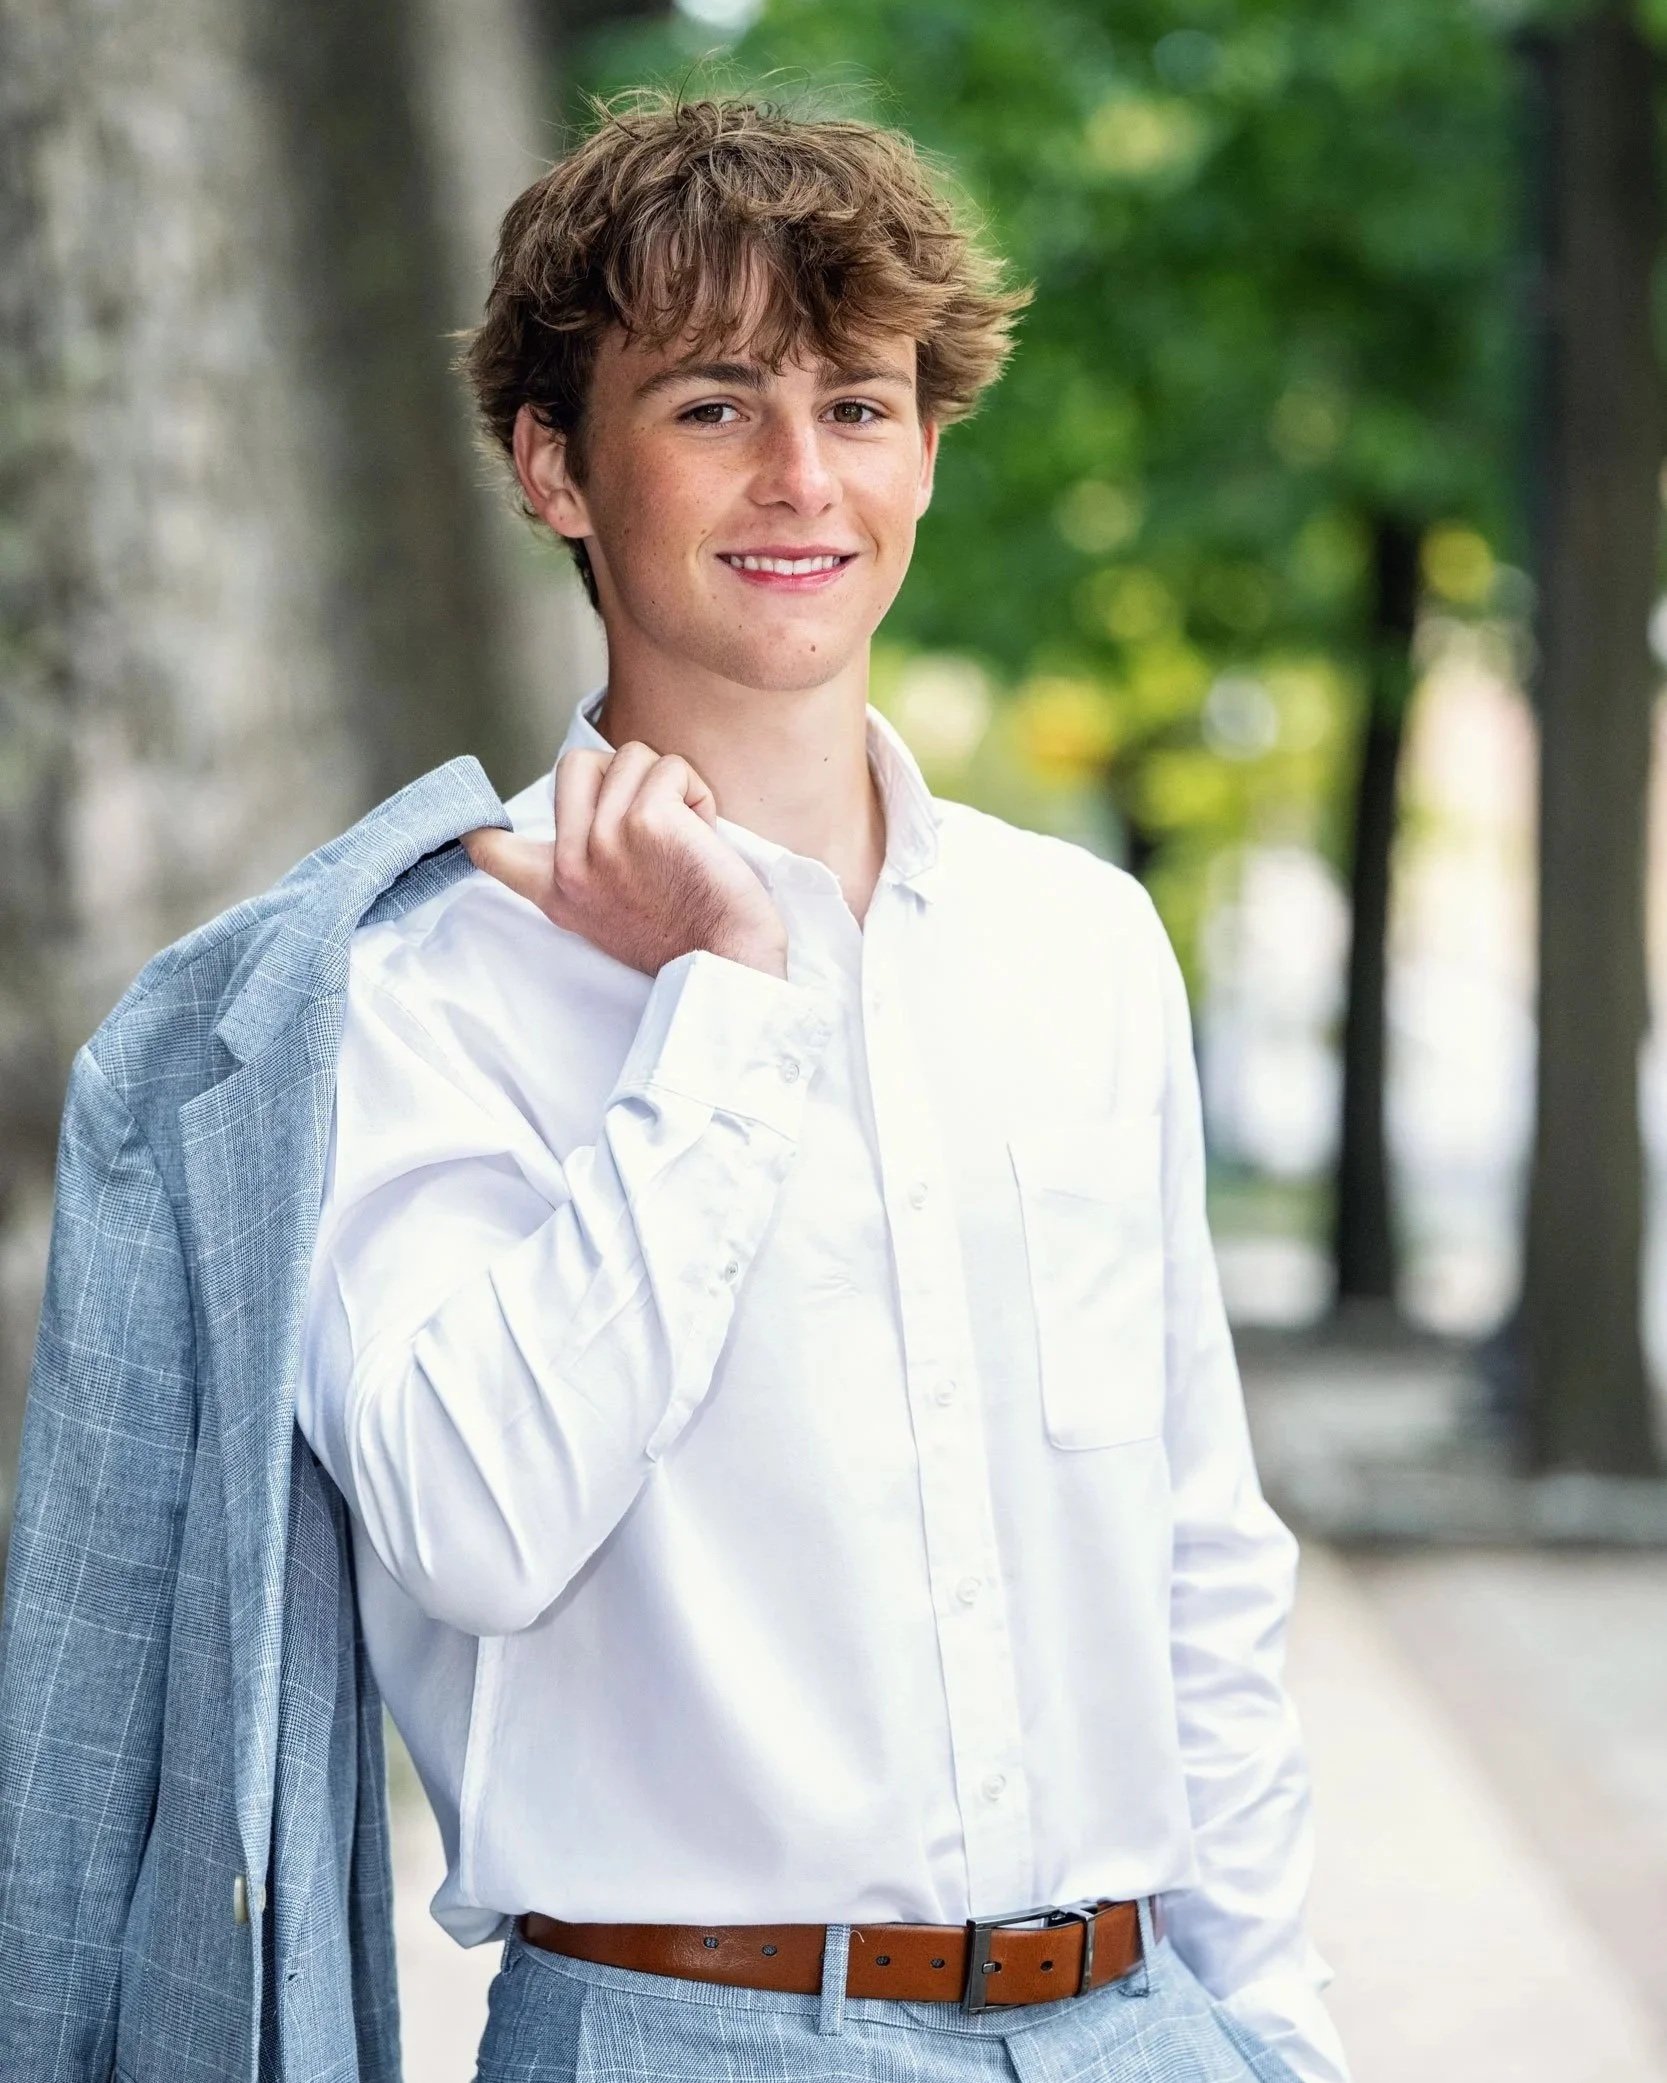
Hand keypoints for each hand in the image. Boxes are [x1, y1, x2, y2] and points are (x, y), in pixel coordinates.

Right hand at [460, 741, 789, 978]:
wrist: (725, 964)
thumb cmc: (684, 934)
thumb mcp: (607, 910)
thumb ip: (584, 865)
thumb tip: (585, 805)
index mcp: (556, 890)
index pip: (490, 850)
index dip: (480, 823)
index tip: (470, 825)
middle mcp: (570, 864)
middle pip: (576, 762)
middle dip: (623, 773)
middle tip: (652, 819)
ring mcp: (603, 840)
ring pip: (630, 756)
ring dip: (669, 785)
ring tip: (684, 835)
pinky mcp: (646, 820)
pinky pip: (671, 768)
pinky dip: (698, 792)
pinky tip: (704, 833)